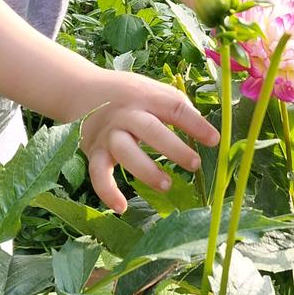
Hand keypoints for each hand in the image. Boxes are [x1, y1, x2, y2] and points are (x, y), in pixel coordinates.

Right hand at [79, 70, 218, 213]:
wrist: (79, 89)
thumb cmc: (126, 93)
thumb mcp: (149, 88)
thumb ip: (174, 104)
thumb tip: (203, 128)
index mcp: (145, 96)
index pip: (174, 108)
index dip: (195, 124)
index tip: (214, 140)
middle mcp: (126, 114)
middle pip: (150, 129)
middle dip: (173, 148)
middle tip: (194, 165)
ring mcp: (108, 133)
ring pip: (125, 151)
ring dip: (146, 170)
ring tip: (167, 185)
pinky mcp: (93, 151)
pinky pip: (98, 173)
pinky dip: (107, 191)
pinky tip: (121, 207)